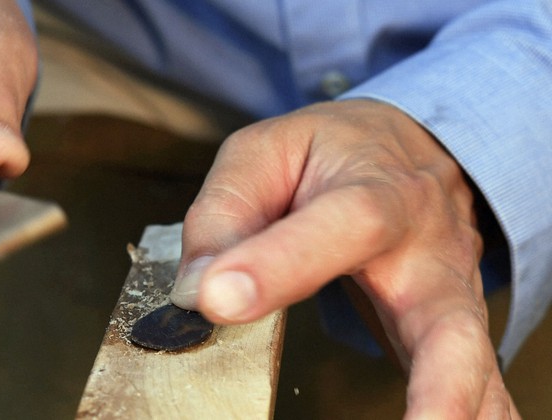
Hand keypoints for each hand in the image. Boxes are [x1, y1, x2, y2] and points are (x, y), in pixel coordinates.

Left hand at [171, 100, 517, 417]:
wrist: (406, 149)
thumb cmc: (330, 152)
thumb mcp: (266, 154)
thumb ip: (226, 213)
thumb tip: (197, 291)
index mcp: (377, 190)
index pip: (339, 224)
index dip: (278, 263)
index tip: (216, 298)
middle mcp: (426, 251)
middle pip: (443, 319)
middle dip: (435, 383)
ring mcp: (449, 298)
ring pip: (470, 365)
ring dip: (459, 409)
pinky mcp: (452, 331)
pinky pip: (479, 385)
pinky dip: (477, 416)